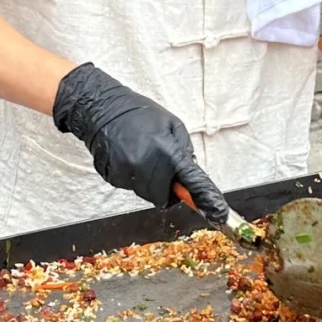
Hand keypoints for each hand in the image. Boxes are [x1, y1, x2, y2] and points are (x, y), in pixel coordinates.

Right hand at [53, 63, 229, 225]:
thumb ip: (184, 151)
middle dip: (166, 188)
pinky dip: (132, 178)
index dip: (206, 199)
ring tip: (142, 156)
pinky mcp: (113, 177)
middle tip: (162, 167)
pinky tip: (127, 157)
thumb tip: (191, 174)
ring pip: (146, 194)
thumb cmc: (139, 114)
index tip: (218, 213)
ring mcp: (127, 174)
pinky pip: (129, 187)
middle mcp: (147, 166)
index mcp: (167, 152)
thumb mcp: (172, 124)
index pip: (191, 182)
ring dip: (149, 183)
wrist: (103, 109)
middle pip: (164, 197)